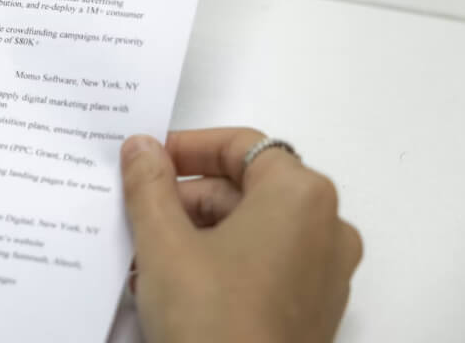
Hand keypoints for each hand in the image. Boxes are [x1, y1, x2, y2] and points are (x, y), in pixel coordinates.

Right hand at [121, 128, 362, 342]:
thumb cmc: (209, 319)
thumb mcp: (163, 243)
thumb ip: (149, 184)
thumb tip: (141, 146)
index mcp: (301, 197)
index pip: (241, 146)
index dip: (186, 148)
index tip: (143, 164)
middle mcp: (328, 228)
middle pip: (248, 187)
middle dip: (187, 197)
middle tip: (136, 214)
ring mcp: (327, 275)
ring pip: (254, 229)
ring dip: (198, 232)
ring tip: (146, 256)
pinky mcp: (316, 313)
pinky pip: (266, 266)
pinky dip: (223, 263)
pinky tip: (174, 286)